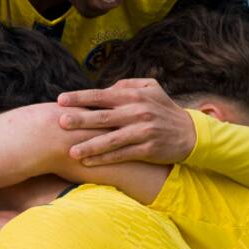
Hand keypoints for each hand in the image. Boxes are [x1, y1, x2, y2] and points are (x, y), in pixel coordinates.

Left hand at [56, 78, 196, 164]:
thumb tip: (105, 88)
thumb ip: (127, 85)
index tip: (60, 100)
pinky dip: (104, 159)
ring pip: (111, 140)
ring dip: (90, 146)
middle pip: (103, 117)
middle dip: (80, 119)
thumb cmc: (162, 110)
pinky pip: (121, 155)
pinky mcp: (147, 149)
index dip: (80, 97)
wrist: (189, 133)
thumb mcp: (150, 89)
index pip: (102, 95)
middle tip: (60, 122)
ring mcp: (143, 132)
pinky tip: (88, 163)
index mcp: (134, 96)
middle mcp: (137, 112)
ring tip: (70, 151)